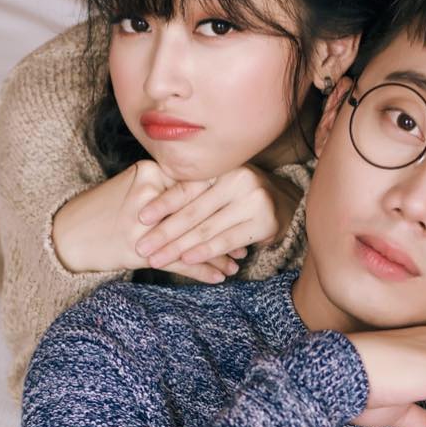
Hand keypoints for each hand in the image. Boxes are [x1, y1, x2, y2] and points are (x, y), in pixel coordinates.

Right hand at [52, 160, 240, 282]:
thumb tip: (207, 195)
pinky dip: (202, 270)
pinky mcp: (139, 250)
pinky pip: (179, 261)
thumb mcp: (134, 186)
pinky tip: (219, 277)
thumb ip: (167, 187)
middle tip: (247, 241)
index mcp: (151, 171)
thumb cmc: (103, 210)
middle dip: (224, 230)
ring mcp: (144, 223)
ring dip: (218, 253)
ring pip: (193, 238)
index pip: (195, 184)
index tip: (240, 208)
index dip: (222, 198)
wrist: (66, 234)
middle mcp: (150, 194)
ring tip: (237, 262)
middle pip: (198, 212)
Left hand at [135, 165, 302, 269]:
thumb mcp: (217, 185)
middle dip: (165, 232)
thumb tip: (146, 209)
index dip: (163, 203)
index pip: (188, 187)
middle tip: (142, 247)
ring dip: (180, 247)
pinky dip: (206, 251)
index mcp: (223, 167)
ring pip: (208, 228)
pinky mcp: (265, 222)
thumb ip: (191, 191)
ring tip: (157, 259)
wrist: (284, 202)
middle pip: (194, 211)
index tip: (141, 217)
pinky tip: (188, 259)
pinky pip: (227, 240)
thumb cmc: (238, 194)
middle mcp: (240, 179)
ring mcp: (254, 200)